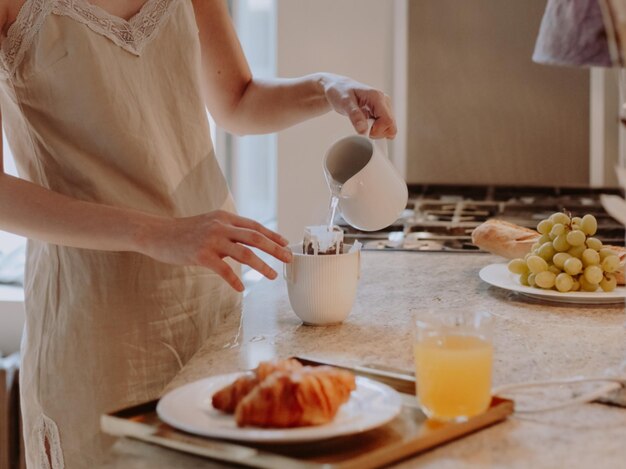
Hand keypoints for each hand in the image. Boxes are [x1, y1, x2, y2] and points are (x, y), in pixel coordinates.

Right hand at [138, 210, 291, 291]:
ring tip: (272, 275)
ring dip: (261, 265)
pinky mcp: (200, 254)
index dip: (273, 235)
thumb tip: (249, 241)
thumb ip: (228, 230)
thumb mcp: (210, 224)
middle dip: (275, 249)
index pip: (255, 226)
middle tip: (289, 259)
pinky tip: (242, 288)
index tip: (286, 244)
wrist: (157, 233)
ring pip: (244, 253)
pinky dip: (234, 280)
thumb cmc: (185, 232)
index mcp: (225, 218)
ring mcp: (211, 240)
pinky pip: (223, 269)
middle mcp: (221, 226)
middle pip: (255, 237)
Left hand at [320, 74, 396, 138]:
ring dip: (376, 132)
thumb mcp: (344, 103)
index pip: (388, 121)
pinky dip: (376, 130)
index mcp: (377, 97)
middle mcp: (384, 101)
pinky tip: (366, 124)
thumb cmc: (340, 92)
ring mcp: (384, 107)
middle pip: (391, 126)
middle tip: (362, 127)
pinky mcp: (382, 112)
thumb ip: (354, 115)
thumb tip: (363, 130)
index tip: (364, 130)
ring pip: (389, 128)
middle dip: (377, 133)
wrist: (338, 88)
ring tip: (363, 124)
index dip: (377, 131)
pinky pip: (385, 127)